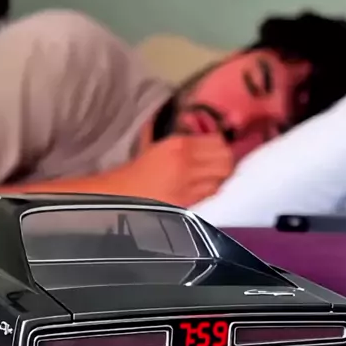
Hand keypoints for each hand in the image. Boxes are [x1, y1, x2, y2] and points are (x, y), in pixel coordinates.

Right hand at [111, 134, 233, 206]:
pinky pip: (210, 196)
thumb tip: (209, 141)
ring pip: (221, 180)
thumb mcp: (158, 147)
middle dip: (225, 164)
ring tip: (209, 180)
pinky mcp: (186, 203)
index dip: (221, 148)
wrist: (119, 195)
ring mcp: (187, 185)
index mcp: (178, 144)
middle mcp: (186, 162)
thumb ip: (184, 143)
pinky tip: (201, 192)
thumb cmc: (137, 172)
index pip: (218, 142)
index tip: (216, 152)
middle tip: (217, 168)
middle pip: (226, 161)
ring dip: (218, 180)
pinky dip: (210, 193)